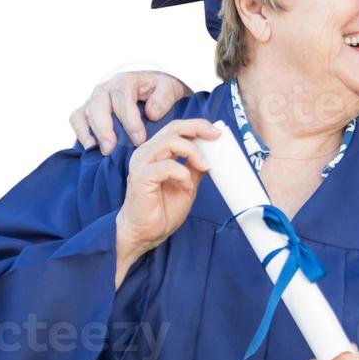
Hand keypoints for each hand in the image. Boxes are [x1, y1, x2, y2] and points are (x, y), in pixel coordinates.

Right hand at [70, 70, 193, 154]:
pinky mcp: (87, 111)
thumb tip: (151, 113)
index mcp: (125, 80)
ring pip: (83, 113)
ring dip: (90, 133)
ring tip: (102, 151)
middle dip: (104, 129)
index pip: (121, 98)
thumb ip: (163, 98)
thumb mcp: (169, 88)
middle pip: (97, 105)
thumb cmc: (159, 90)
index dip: (129, 120)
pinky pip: (76, 120)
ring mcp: (94, 100)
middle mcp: (105, 89)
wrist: (151, 87)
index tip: (139, 139)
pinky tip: (92, 149)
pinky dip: (81, 133)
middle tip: (112, 149)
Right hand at [115, 118, 217, 274]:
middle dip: (198, 128)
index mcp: (156, 151)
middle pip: (174, 128)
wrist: (144, 233)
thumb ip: (195, 167)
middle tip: (215, 137)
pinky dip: (182, 174)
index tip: (217, 132)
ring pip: (170, 142)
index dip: (198, 126)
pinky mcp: (141, 177)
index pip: (177, 128)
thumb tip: (213, 153)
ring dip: (193, 152)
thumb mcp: (187, 184)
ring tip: (203, 167)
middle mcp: (147, 153)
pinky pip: (166, 166)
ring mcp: (142, 163)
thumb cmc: (161, 210)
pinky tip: (186, 186)